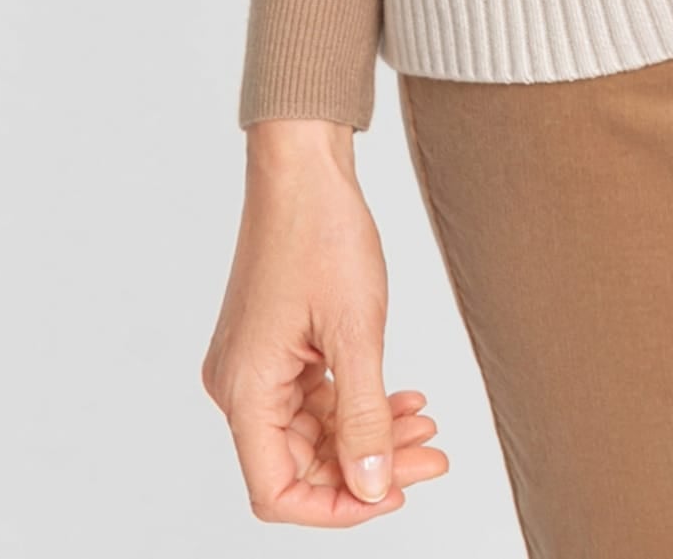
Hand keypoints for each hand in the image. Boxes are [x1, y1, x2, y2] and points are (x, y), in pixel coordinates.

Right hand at [202, 118, 449, 526]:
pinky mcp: (276, 347)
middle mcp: (240, 387)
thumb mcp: (356, 332)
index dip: (336, 506)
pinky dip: (357, 403)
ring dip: (369, 433)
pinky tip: (402, 399)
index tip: (394, 493)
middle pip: (301, 463)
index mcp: (245, 391)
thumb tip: (374, 487)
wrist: (305, 166)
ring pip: (314, 432)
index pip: (276, 491)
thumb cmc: (321, 232)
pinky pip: (315, 398)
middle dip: (368, 466)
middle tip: (432, 456)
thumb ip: (364, 417)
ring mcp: (257, 366)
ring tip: (427, 425)